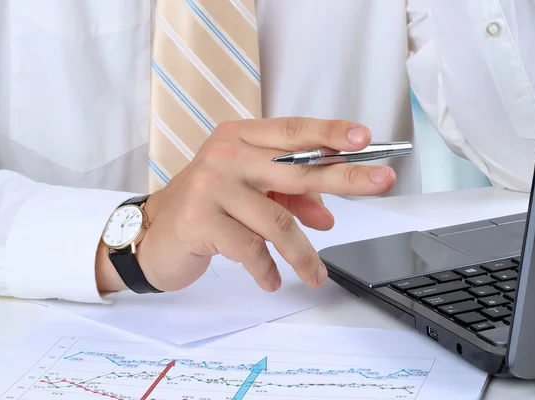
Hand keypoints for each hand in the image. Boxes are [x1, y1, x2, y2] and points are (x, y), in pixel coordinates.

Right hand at [96, 118, 395, 292]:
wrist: (152, 232)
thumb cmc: (209, 206)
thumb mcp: (250, 193)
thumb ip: (289, 197)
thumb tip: (329, 214)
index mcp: (241, 137)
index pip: (293, 131)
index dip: (331, 133)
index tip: (365, 137)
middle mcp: (227, 154)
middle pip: (297, 168)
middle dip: (345, 177)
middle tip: (382, 184)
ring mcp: (211, 185)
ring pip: (278, 221)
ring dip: (304, 255)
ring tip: (316, 277)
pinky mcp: (200, 220)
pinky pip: (252, 249)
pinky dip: (268, 270)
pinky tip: (272, 280)